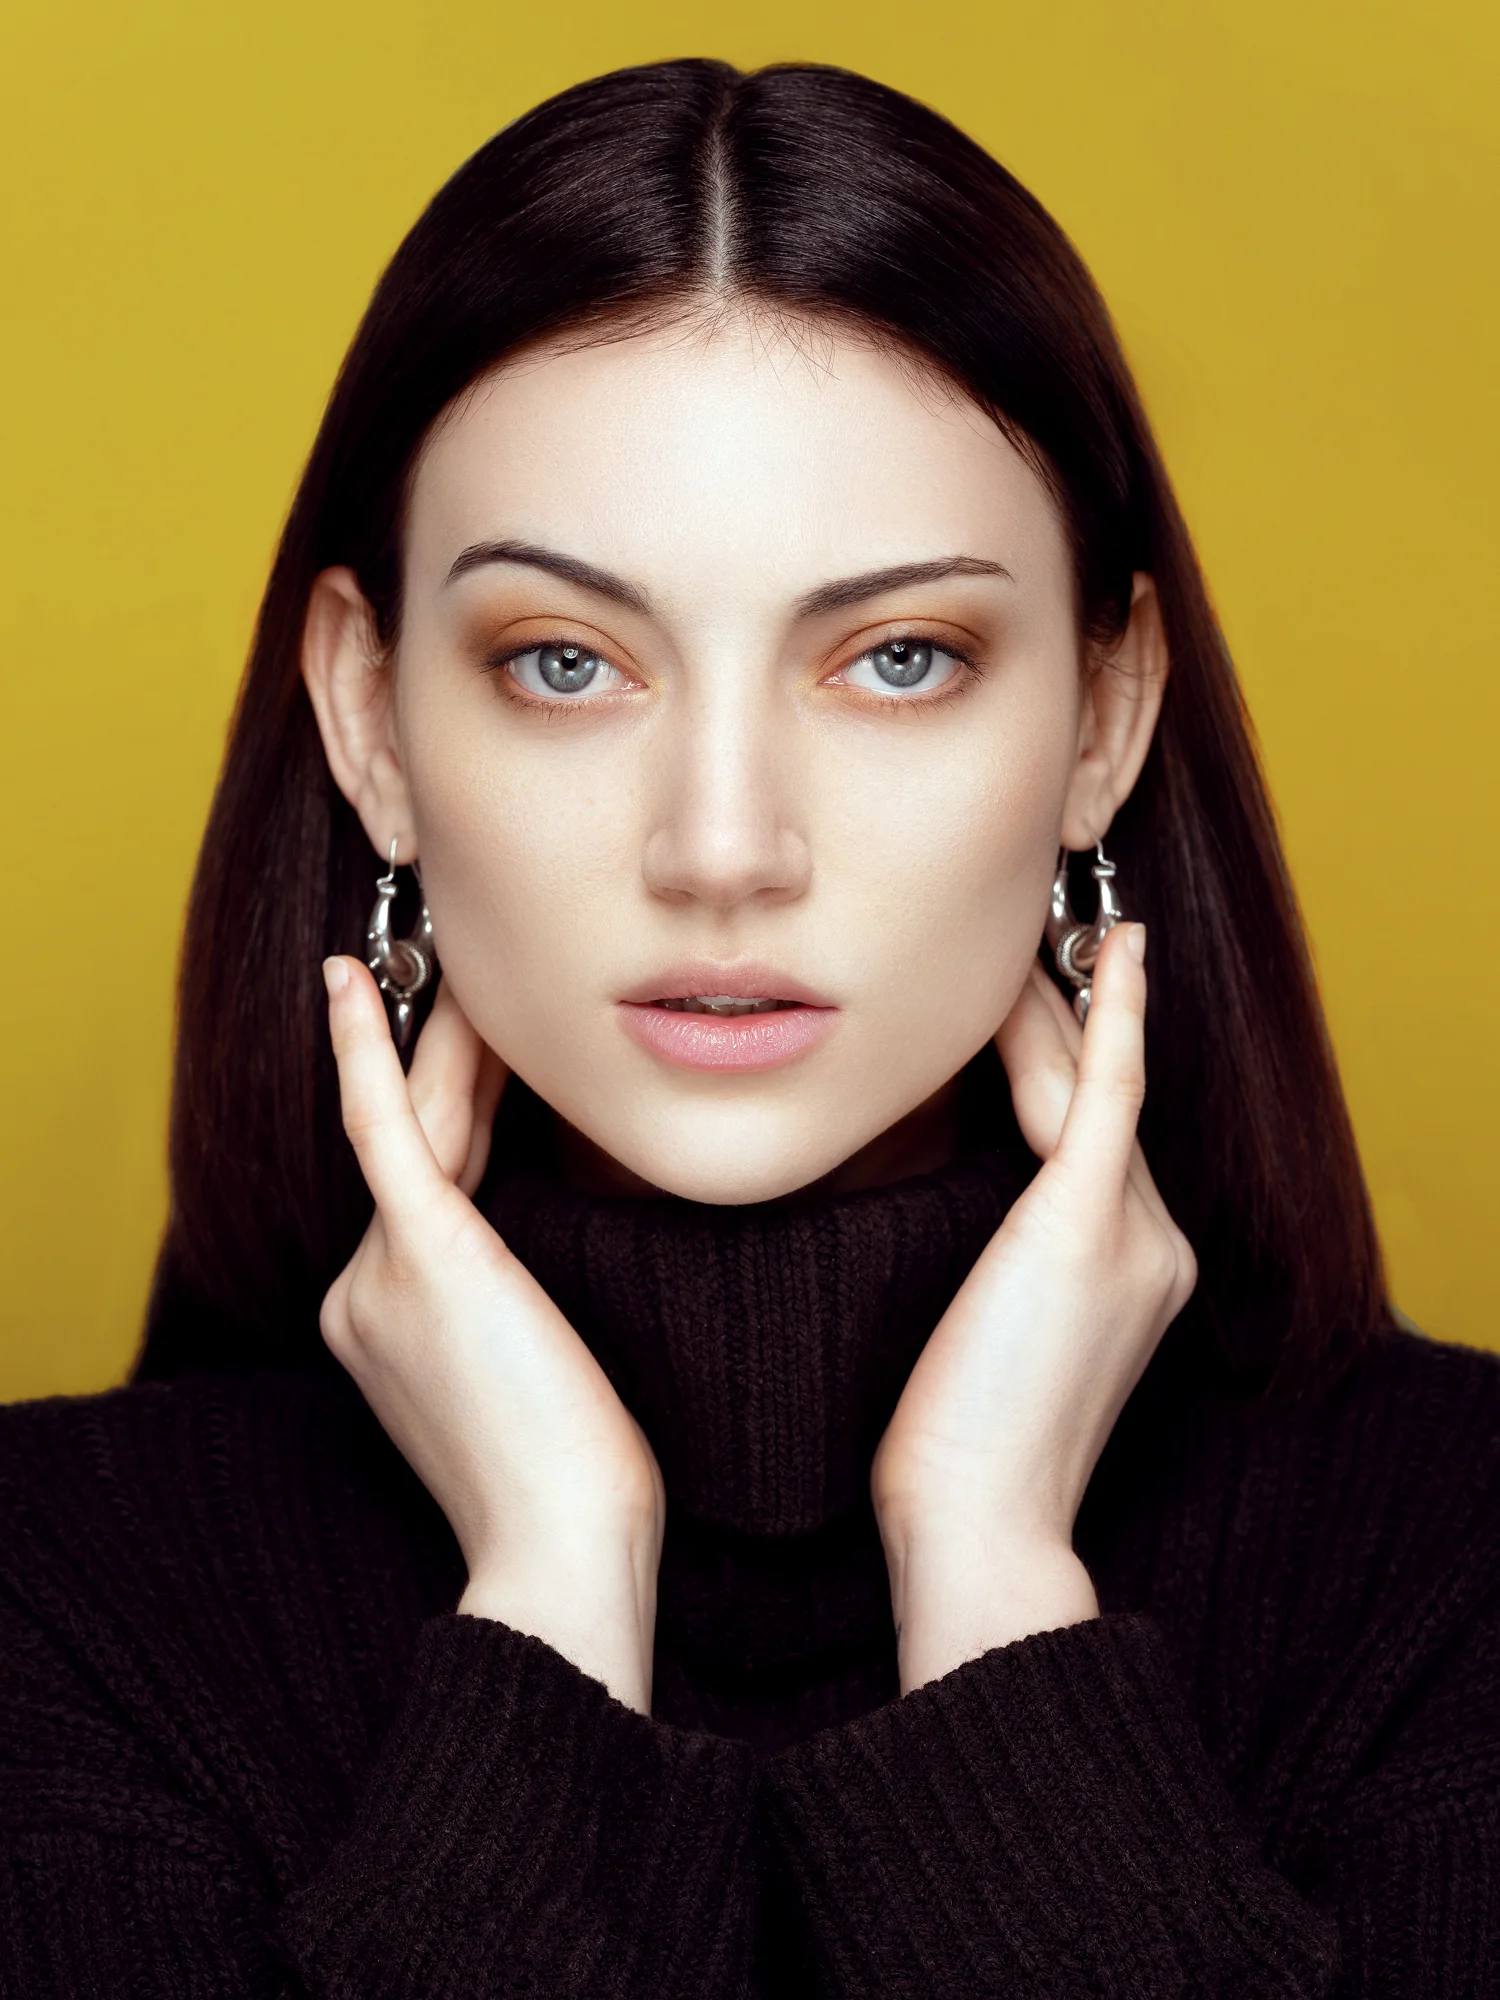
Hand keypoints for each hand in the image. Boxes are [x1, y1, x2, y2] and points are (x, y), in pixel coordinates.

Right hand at [320, 957, 664, 1712]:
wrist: (562, 1549)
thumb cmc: (579, 1481)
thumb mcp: (542, 1372)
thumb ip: (518, 1303)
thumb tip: (550, 1263)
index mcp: (391, 1319)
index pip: (434, 1182)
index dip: (462, 1102)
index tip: (490, 1046)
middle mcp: (364, 1292)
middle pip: (421, 1141)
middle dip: (446, 1053)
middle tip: (466, 965)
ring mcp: (378, 1275)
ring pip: (418, 1124)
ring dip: (442, 1038)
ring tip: (461, 958)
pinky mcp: (418, 1258)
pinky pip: (385, 1131)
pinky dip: (364, 1053)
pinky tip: (351, 984)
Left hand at [871, 924, 1196, 1692]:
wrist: (980, 1522)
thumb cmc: (957, 1449)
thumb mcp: (989, 1337)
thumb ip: (1000, 1265)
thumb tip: (947, 1213)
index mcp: (1134, 1269)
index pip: (1095, 1133)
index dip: (1068, 1058)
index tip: (1031, 1006)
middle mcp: (1156, 1242)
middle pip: (1097, 1097)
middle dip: (1061, 1016)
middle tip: (1029, 937)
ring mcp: (1135, 1232)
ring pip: (1090, 1085)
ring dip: (1055, 1008)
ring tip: (1032, 935)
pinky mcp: (1088, 1226)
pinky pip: (1108, 1095)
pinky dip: (1116, 1019)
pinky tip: (1117, 952)